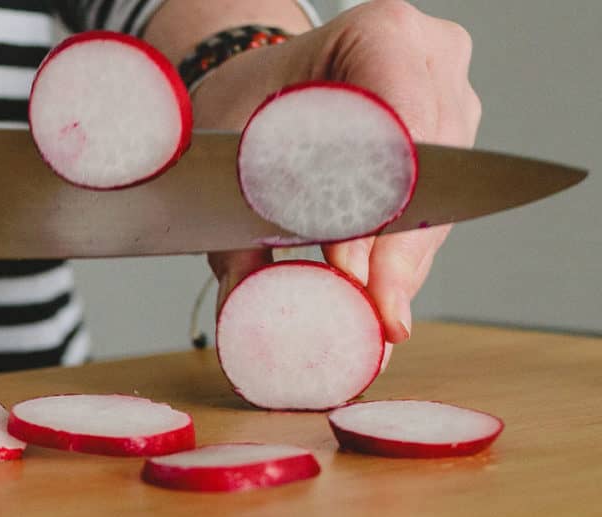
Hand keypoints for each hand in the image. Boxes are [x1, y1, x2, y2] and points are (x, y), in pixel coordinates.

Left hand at [192, 0, 480, 342]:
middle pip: (428, 175)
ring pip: (438, 202)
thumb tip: (241, 304)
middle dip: (396, 254)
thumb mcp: (229, 156)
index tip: (349, 270)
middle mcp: (432, 61)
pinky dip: (404, 258)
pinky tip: (384, 300)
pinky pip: (434, 211)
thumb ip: (236, 231)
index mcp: (382, 35)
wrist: (259, 90)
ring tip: (380, 317)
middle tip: (377, 315)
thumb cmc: (245, 106)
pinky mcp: (451, 144)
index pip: (395, 131)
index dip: (374, 208)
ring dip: (404, 265)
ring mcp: (451, 100)